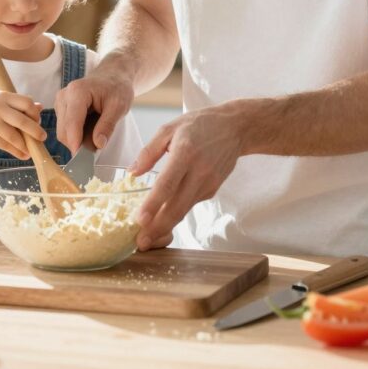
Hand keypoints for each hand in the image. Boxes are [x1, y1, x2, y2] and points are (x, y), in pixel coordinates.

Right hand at [0, 90, 44, 159]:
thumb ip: (17, 104)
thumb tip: (40, 107)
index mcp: (3, 96)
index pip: (26, 103)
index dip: (35, 113)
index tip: (37, 120)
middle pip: (23, 120)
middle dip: (36, 131)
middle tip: (42, 137)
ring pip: (15, 136)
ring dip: (26, 145)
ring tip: (31, 149)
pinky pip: (6, 145)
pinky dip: (17, 152)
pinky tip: (23, 155)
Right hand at [53, 68, 135, 153]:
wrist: (112, 76)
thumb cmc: (117, 88)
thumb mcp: (119, 106)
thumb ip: (107, 125)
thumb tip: (98, 145)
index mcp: (77, 92)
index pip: (72, 123)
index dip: (76, 142)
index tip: (81, 160)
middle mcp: (63, 96)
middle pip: (64, 130)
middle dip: (78, 144)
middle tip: (97, 150)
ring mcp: (60, 103)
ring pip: (63, 132)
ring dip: (78, 140)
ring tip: (97, 135)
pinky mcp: (60, 109)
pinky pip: (65, 129)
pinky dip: (76, 136)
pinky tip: (90, 130)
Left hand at [130, 105, 245, 250]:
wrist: (235, 128)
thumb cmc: (199, 125)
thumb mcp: (170, 128)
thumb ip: (149, 151)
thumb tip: (132, 172)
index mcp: (185, 153)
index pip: (167, 184)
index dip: (153, 204)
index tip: (139, 220)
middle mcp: (199, 171)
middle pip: (177, 206)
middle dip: (157, 228)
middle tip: (140, 243)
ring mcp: (208, 183)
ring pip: (184, 210)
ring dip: (166, 226)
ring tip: (147, 238)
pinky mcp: (212, 190)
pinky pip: (190, 204)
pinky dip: (176, 213)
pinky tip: (163, 219)